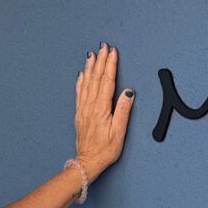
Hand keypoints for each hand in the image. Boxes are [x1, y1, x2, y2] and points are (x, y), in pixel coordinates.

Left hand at [73, 42, 132, 186]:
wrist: (88, 161)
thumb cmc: (105, 150)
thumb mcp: (119, 132)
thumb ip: (123, 110)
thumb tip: (129, 92)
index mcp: (102, 108)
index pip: (107, 81)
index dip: (110, 65)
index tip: (112, 52)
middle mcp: (90, 106)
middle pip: (96, 78)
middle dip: (100, 60)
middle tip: (103, 46)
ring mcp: (83, 108)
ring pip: (86, 82)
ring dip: (90, 67)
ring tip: (92, 54)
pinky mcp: (79, 113)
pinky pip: (79, 92)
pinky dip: (80, 80)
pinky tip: (81, 73)